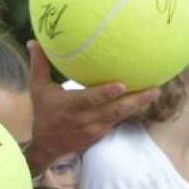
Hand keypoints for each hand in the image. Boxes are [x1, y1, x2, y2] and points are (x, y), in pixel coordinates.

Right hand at [25, 41, 160, 170]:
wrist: (46, 147)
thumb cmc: (43, 114)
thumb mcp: (39, 90)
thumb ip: (39, 65)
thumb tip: (34, 41)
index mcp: (72, 106)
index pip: (92, 100)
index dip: (107, 93)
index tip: (123, 85)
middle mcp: (86, 119)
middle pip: (116, 110)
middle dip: (136, 100)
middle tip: (155, 88)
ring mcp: (96, 128)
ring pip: (120, 116)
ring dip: (138, 104)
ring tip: (155, 91)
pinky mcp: (101, 134)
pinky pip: (118, 120)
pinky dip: (130, 110)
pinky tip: (143, 99)